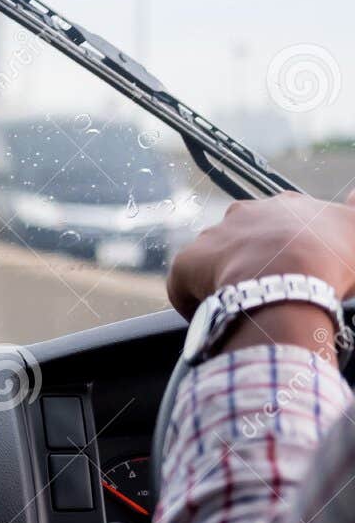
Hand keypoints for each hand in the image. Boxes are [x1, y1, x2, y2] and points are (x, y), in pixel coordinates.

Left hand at [167, 192, 354, 353]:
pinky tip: (211, 317)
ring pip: (216, 258)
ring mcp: (214, 236)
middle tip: (270, 287)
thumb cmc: (330, 259)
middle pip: (246, 237)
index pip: (283, 221)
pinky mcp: (188, 262)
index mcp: (285, 205)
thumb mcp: (354, 229)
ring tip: (244, 303)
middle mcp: (245, 213)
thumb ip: (354, 208)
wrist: (290, 279)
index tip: (297, 266)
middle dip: (255, 259)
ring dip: (225, 277)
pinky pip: (184, 284)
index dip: (289, 246)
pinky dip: (194, 301)